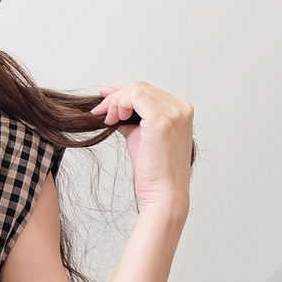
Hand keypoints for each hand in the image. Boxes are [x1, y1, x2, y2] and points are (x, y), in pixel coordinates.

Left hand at [89, 81, 193, 213]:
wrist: (163, 193)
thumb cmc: (154, 171)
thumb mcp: (142, 137)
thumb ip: (133, 120)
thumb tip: (114, 110)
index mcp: (181, 111)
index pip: (148, 92)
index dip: (123, 93)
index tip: (104, 98)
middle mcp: (181, 108)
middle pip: (141, 88)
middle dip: (116, 96)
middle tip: (100, 111)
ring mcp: (174, 112)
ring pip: (136, 90)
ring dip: (115, 102)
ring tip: (107, 119)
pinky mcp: (161, 119)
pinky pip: (134, 97)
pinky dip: (118, 104)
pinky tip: (113, 119)